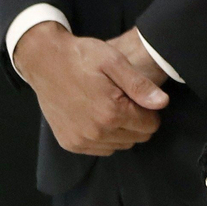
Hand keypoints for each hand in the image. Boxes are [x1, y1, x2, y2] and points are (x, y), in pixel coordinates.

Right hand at [13, 22, 167, 155]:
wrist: (44, 60)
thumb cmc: (80, 56)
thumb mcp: (113, 61)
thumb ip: (139, 85)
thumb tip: (162, 103)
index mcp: (111, 112)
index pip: (150, 125)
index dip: (148, 110)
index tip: (135, 96)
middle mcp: (96, 132)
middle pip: (136, 138)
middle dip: (135, 121)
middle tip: (121, 99)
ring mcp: (81, 140)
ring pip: (119, 145)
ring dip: (120, 130)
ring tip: (106, 105)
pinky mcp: (70, 143)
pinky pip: (100, 149)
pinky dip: (103, 137)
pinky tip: (94, 115)